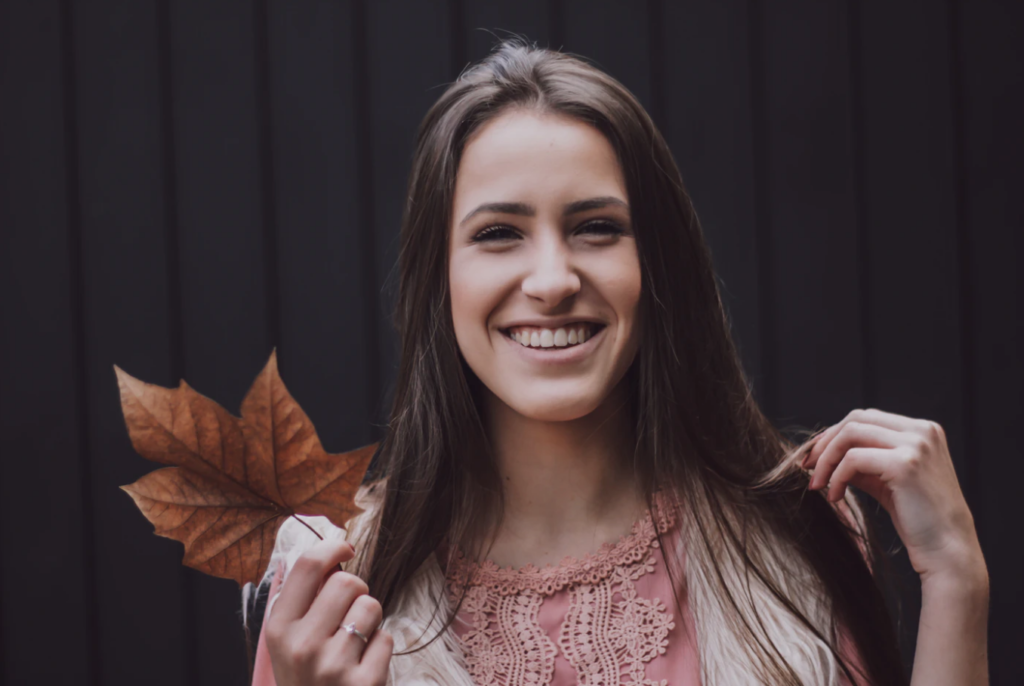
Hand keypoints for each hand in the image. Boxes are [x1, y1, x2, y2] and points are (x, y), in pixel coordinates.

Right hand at [264, 538, 392, 685]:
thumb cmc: (305, 679)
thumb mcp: (287, 644)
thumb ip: (300, 601)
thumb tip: (327, 551)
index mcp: (279, 630)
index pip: (308, 567)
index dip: (332, 547)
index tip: (345, 547)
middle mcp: (303, 646)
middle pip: (348, 582)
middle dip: (356, 591)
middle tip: (348, 612)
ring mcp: (333, 666)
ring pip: (371, 606)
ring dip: (370, 620)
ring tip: (354, 643)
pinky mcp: (364, 683)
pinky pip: (386, 638)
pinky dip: (380, 649)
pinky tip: (363, 667)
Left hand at [802, 408, 985, 582]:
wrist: (948, 551)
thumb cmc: (918, 518)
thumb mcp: (887, 480)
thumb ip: (863, 461)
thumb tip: (823, 451)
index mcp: (923, 430)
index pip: (867, 417)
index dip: (835, 434)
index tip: (815, 456)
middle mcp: (922, 431)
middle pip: (856, 419)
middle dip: (826, 443)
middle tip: (807, 467)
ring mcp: (916, 444)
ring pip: (850, 434)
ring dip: (826, 460)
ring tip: (816, 485)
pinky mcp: (905, 464)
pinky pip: (853, 459)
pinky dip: (836, 476)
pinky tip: (833, 496)